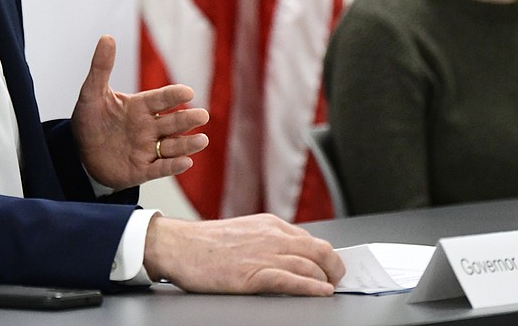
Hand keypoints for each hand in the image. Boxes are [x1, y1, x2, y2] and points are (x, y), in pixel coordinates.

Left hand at [71, 35, 208, 190]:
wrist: (80, 152)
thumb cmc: (90, 119)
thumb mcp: (92, 93)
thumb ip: (101, 67)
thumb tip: (107, 37)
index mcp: (140, 107)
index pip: (161, 99)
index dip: (173, 96)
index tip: (187, 92)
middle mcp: (148, 127)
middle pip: (172, 122)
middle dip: (187, 120)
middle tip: (202, 116)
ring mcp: (147, 149)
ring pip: (172, 146)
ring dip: (187, 144)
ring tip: (202, 140)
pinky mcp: (142, 169)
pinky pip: (160, 168)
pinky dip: (173, 166)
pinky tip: (186, 162)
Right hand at [143, 213, 344, 295]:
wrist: (179, 246)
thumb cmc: (206, 243)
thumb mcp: (245, 231)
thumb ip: (268, 240)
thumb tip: (292, 255)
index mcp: (270, 224)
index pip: (311, 239)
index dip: (327, 256)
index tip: (333, 267)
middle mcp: (271, 236)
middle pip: (319, 250)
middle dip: (335, 267)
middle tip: (339, 279)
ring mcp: (263, 255)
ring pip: (310, 265)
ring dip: (326, 279)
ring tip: (332, 288)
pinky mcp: (253, 275)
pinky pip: (291, 281)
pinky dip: (311, 288)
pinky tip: (321, 292)